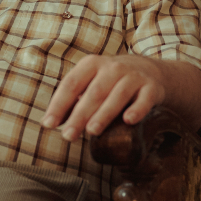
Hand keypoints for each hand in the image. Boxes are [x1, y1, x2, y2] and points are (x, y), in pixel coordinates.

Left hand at [41, 55, 166, 141]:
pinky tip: (129, 120)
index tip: (48, 124)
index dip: (58, 105)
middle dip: (79, 115)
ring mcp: (133, 76)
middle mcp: (112, 68)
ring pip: (117, 95)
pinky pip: (144, 99)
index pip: (71, 84)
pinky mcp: (151, 87)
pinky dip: (137, 109)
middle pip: (93, 93)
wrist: (149, 71)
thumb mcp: (90, 83)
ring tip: (92, 131)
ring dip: (104, 114)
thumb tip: (49, 123)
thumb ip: (72, 101)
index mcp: (91, 64)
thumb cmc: (110, 82)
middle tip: (68, 136)